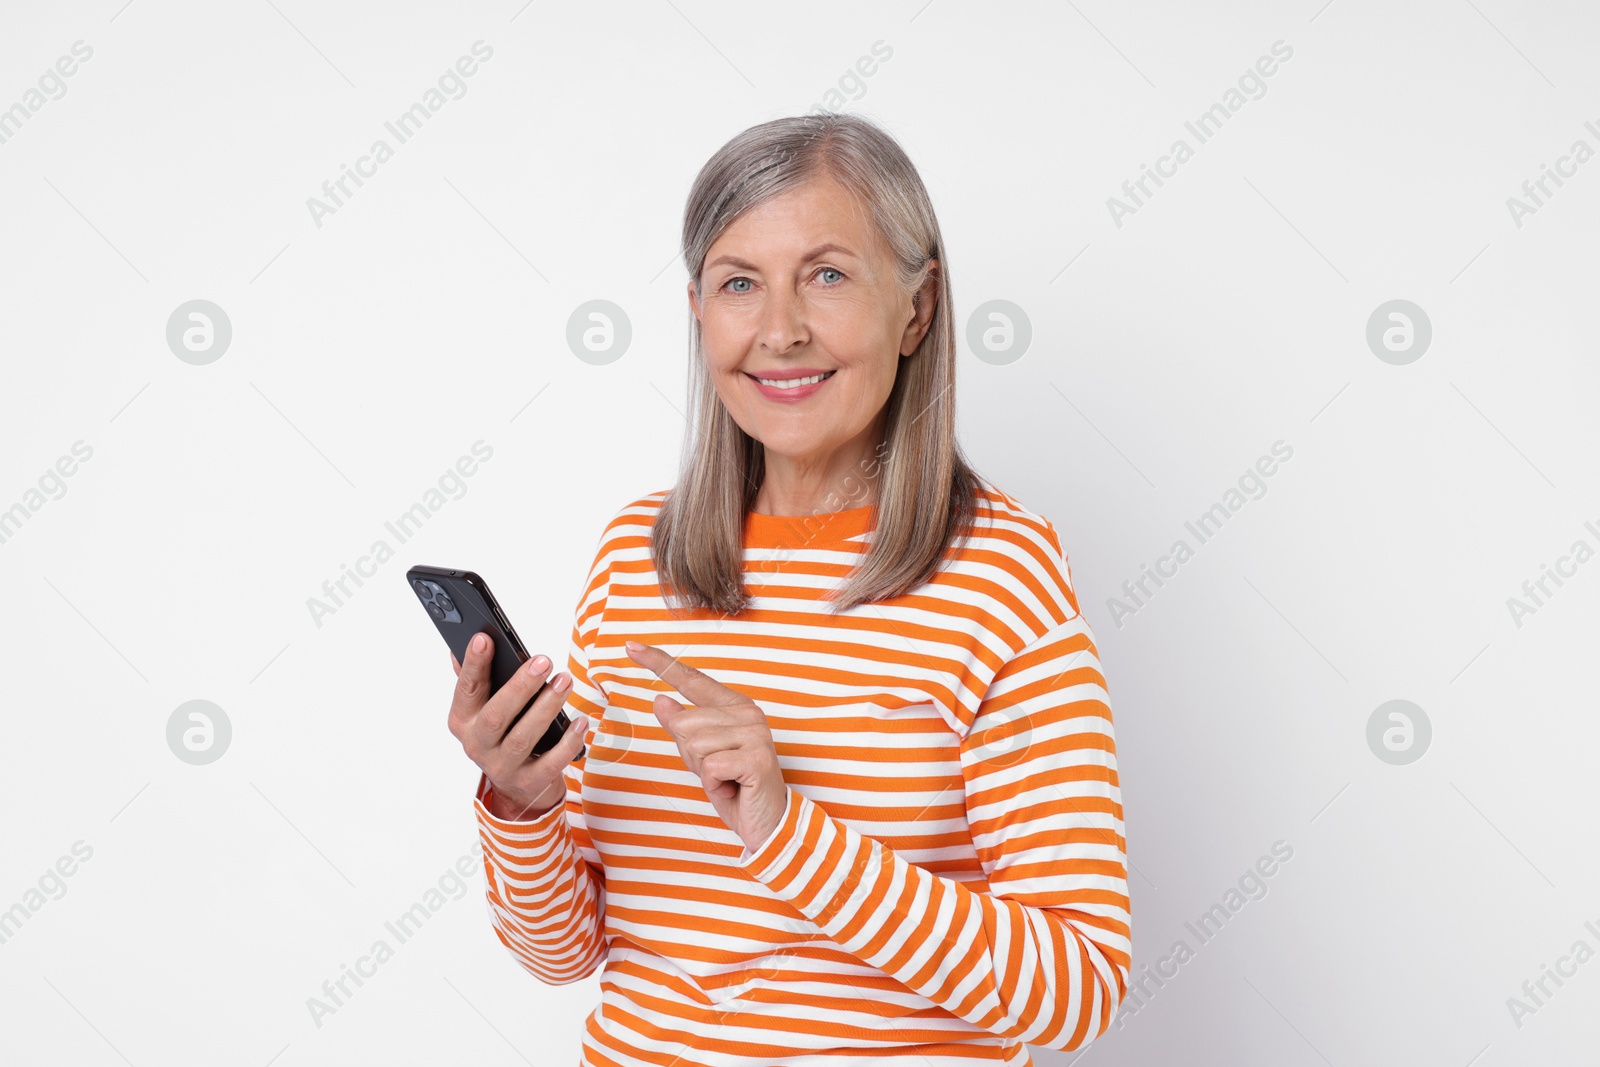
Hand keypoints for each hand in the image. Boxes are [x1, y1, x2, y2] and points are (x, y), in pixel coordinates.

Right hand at [447, 633, 586, 821]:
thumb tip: (468, 641)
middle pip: (496, 716)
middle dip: (520, 686)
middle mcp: (477, 745)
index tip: (484, 638)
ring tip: (565, 681)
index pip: (465, 690)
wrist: (516, 787)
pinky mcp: (529, 782)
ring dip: (546, 707)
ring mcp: (501, 767)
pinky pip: (550, 763)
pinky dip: (568, 742)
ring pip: (523, 737)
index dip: (473, 665)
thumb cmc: (503, 733)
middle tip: (544, 660)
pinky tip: (581, 722)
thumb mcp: (484, 707)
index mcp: (462, 721)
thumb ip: (477, 678)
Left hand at [624, 640, 787, 854]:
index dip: (659, 662)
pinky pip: (710, 766)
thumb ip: (683, 728)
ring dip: (703, 772)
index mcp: (734, 706)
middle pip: (684, 723)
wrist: (768, 823)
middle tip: (718, 771)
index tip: (630, 646)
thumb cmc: (734, 787)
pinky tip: (733, 788)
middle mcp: (748, 712)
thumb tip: (660, 700)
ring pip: (694, 744)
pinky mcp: (757, 757)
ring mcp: (756, 733)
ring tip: (727, 779)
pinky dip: (714, 784)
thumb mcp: (701, 757)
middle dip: (691, 756)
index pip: (691, 680)